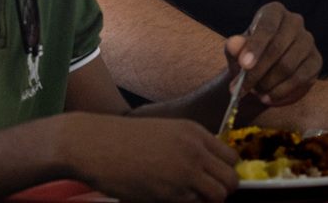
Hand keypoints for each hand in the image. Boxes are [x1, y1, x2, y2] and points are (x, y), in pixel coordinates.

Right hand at [69, 114, 238, 201]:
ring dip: (205, 201)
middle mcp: (194, 151)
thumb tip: (209, 168)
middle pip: (230, 180)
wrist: (95, 144)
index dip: (225, 171)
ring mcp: (183, 173)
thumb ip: (190, 147)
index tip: (213, 178)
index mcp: (194, 133)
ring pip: (217, 197)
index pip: (232, 158)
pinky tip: (166, 198)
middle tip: (203, 193)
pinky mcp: (169, 194)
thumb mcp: (166, 132)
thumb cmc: (125, 140)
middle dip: (222, 190)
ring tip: (185, 197)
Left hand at [225, 2, 321, 106]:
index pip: (267, 26)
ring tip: (254, 91)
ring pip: (288, 66)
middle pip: (278, 47)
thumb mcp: (236, 52)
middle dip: (257, 71)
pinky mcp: (316, 61)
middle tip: (240, 89)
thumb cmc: (248, 56)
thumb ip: (233, 48)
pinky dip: (281, 92)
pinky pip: (300, 79)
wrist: (263, 70)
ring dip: (267, 84)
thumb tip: (234, 44)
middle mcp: (295, 22)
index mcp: (274, 12)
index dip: (255, 46)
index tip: (244, 65)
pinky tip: (268, 97)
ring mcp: (308, 41)